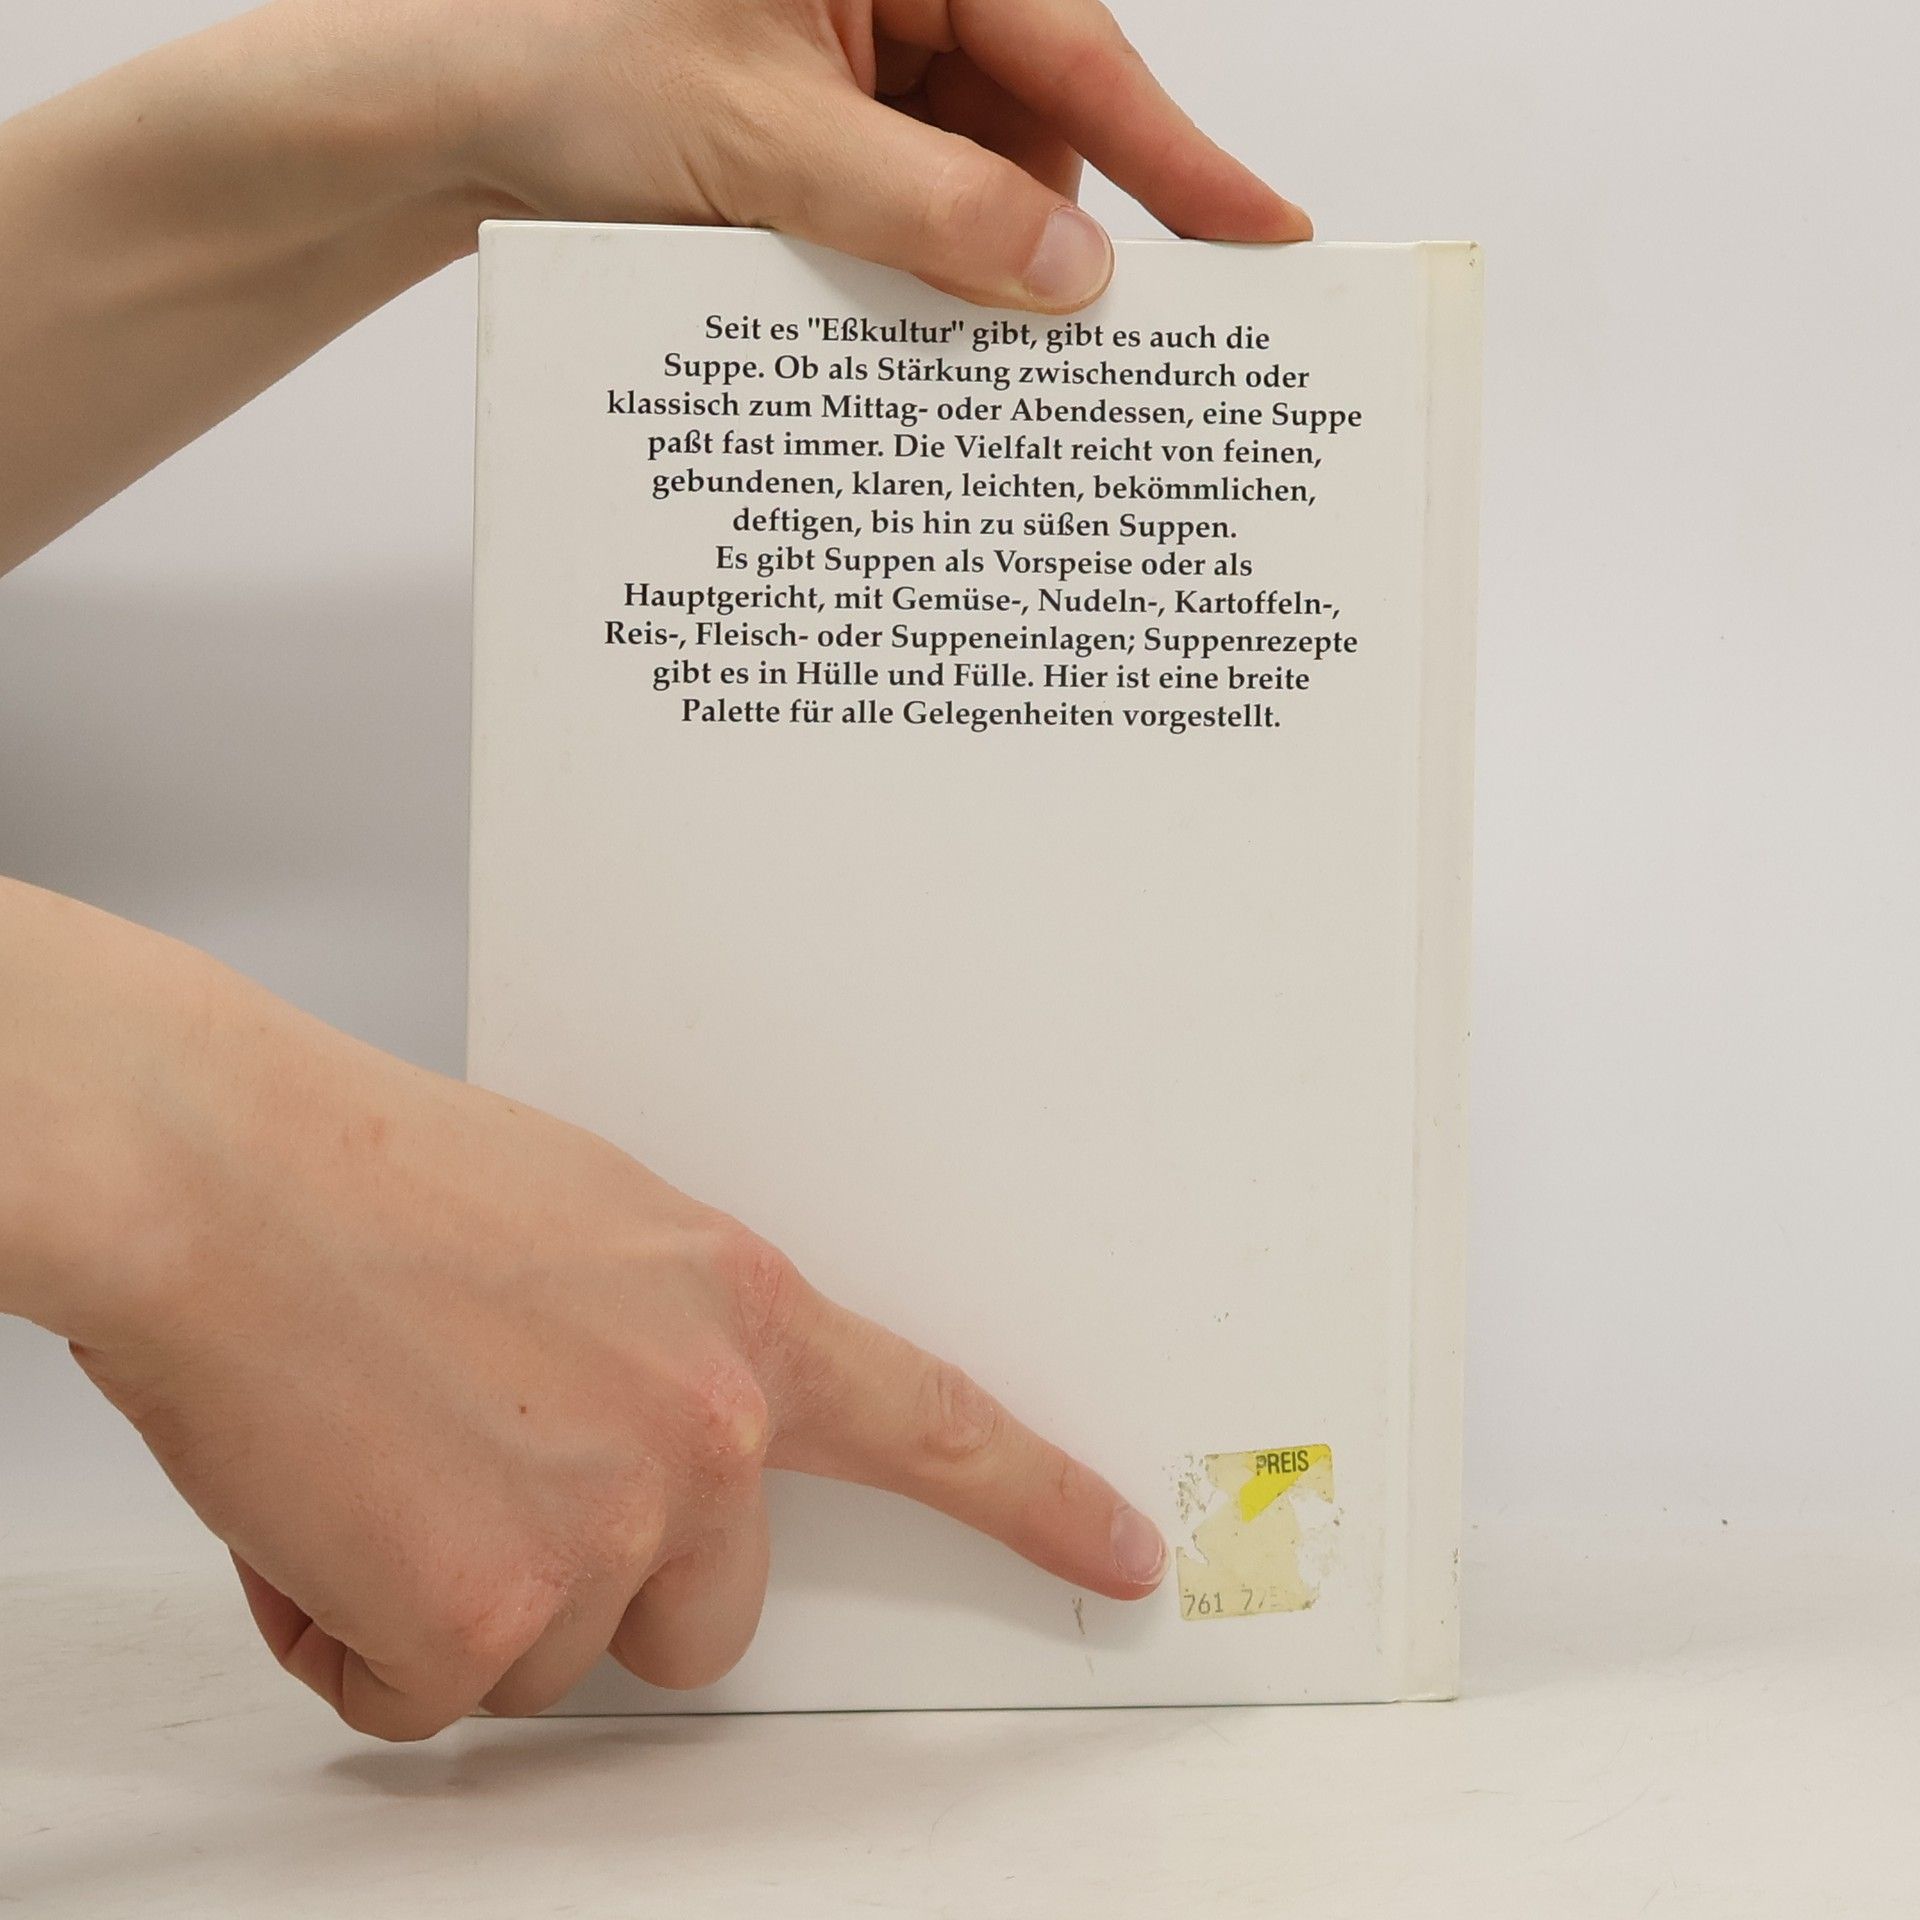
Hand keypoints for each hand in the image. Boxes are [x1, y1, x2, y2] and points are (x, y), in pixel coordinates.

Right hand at [4, 883, 1163, 1739]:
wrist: (224, 1178)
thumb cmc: (382, 1178)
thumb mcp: (597, 1226)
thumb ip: (671, 1341)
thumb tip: (663, 1429)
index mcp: (744, 1317)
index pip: (937, 1425)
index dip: (1037, 1502)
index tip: (1116, 1551)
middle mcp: (704, 1431)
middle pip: (708, 1622)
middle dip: (602, 1587)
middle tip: (486, 1473)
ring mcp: (606, 1530)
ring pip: (547, 1662)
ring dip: (456, 1596)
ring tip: (382, 1454)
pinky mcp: (481, 1617)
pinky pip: (421, 1696)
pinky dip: (355, 1634)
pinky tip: (323, 1510)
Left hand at [329, 0, 1311, 309]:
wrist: (438, 118)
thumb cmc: (564, 74)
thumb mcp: (760, 145)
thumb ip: (929, 210)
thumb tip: (1072, 280)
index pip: (1070, 49)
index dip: (1176, 155)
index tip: (1268, 234)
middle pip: (1034, 120)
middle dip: (1043, 233)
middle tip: (1087, 351)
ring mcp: (860, 56)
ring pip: (977, 176)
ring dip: (967, 264)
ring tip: (933, 338)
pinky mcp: (825, 122)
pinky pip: (913, 198)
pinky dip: (913, 264)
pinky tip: (887, 314)